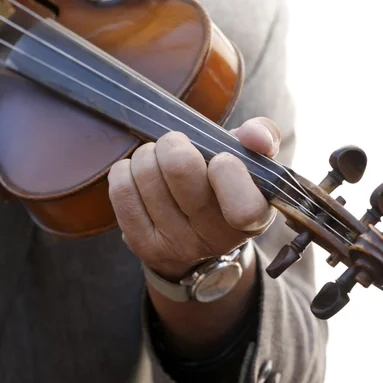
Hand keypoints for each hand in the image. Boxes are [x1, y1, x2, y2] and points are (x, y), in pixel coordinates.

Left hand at [108, 117, 280, 279]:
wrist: (195, 231)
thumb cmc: (224, 184)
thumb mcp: (249, 160)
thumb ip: (261, 138)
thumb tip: (254, 136)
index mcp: (253, 218)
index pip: (243, 206)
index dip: (227, 169)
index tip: (220, 157)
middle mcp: (216, 239)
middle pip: (180, 168)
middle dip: (174, 143)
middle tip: (177, 146)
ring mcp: (178, 246)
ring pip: (145, 172)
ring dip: (148, 155)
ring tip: (158, 162)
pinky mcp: (142, 245)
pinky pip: (121, 189)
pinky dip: (126, 170)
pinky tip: (139, 177)